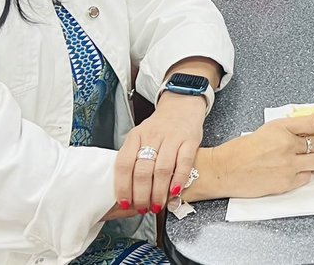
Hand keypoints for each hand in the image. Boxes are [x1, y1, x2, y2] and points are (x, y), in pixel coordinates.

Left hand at [115, 91, 206, 214]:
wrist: (182, 104)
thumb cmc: (159, 127)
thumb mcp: (141, 137)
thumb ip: (133, 159)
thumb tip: (127, 192)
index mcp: (135, 136)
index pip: (124, 164)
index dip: (123, 186)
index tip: (125, 203)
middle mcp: (152, 135)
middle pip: (143, 170)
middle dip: (142, 195)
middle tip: (143, 208)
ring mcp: (172, 137)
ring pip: (162, 169)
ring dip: (159, 192)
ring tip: (158, 205)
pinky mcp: (190, 140)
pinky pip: (184, 163)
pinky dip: (179, 180)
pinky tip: (175, 192)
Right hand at [206, 114, 313, 198]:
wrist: (225, 169)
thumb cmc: (243, 149)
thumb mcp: (268, 130)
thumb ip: (291, 130)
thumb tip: (313, 131)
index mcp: (282, 127)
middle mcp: (287, 145)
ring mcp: (288, 165)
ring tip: (312, 160)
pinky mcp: (286, 183)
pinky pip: (308, 178)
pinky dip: (306, 174)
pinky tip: (295, 171)